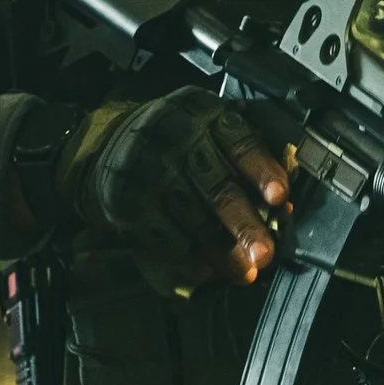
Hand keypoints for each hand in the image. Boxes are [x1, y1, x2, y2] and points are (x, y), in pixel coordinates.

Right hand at [58, 91, 290, 289]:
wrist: (103, 146)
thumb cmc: (174, 145)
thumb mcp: (207, 133)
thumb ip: (242, 162)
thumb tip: (280, 210)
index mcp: (203, 113)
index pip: (240, 141)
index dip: (262, 170)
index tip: (279, 197)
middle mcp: (174, 135)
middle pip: (217, 185)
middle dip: (243, 223)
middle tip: (264, 253)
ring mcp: (147, 167)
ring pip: (192, 214)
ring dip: (220, 248)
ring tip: (242, 271)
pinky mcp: (125, 198)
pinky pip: (162, 232)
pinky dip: (186, 254)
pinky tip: (202, 267)